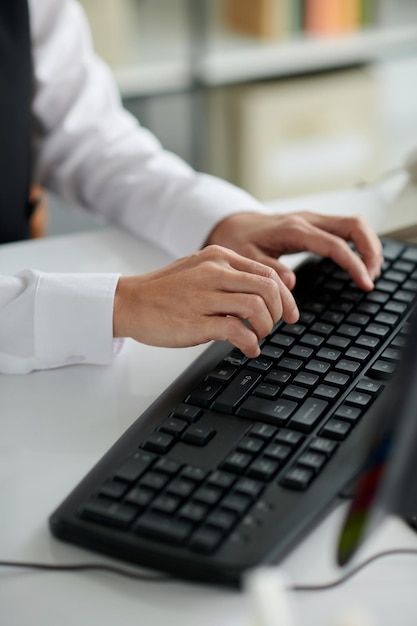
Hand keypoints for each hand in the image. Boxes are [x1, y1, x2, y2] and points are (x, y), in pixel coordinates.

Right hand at [113, 245, 298, 356]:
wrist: (129, 302)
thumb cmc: (164, 290)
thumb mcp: (198, 269)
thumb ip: (229, 276)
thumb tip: (262, 293)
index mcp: (218, 257)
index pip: (267, 272)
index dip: (286, 296)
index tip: (289, 313)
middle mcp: (214, 272)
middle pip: (267, 288)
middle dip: (281, 311)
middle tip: (276, 326)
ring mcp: (204, 296)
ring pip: (256, 307)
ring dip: (266, 327)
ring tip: (258, 337)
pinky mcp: (195, 322)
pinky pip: (237, 330)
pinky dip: (250, 343)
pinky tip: (249, 349)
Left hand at [206, 211, 382, 291]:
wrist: (232, 225)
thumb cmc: (237, 241)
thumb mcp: (245, 257)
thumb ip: (268, 270)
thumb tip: (290, 283)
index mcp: (294, 229)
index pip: (335, 245)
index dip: (354, 264)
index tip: (365, 283)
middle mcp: (308, 220)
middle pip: (354, 225)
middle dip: (371, 250)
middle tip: (372, 277)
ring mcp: (313, 220)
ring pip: (354, 224)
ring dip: (368, 246)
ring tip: (370, 272)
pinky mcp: (314, 224)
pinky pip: (345, 229)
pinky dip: (358, 243)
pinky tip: (359, 262)